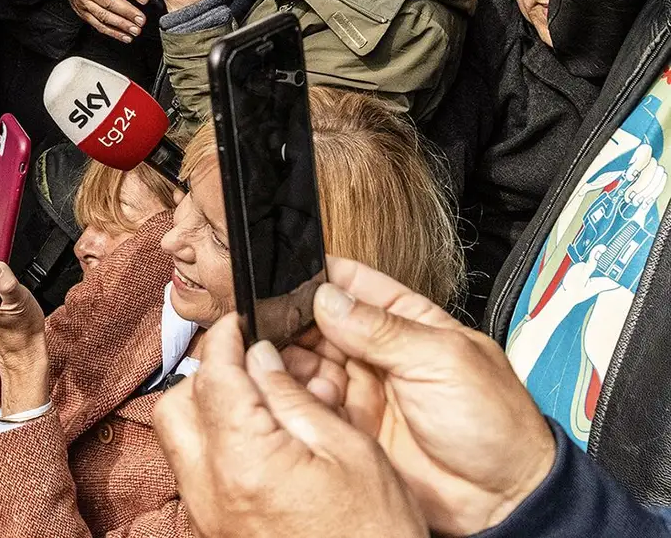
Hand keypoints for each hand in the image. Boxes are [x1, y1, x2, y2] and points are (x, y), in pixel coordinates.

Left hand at [156, 313, 428, 537]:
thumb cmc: (376, 534)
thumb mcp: (351, 453)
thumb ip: (296, 399)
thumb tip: (262, 358)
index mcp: (244, 461)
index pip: (212, 376)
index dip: (224, 339)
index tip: (239, 323)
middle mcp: (210, 488)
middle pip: (177, 405)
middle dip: (206, 375)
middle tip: (247, 364)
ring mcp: (206, 514)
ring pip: (178, 439)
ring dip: (206, 410)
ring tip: (258, 404)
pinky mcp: (213, 530)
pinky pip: (194, 472)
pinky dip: (213, 446)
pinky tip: (257, 442)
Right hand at [278, 259, 555, 534]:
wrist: (501, 499)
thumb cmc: (494, 425)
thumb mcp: (442, 361)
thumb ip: (382, 330)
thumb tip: (327, 297)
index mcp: (406, 321)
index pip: (352, 283)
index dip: (317, 276)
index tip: (282, 275)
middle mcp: (378, 352)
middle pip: (318, 321)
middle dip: (293, 321)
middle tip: (273, 327)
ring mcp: (362, 389)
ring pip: (307, 361)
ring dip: (293, 361)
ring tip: (292, 367)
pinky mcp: (350, 425)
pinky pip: (310, 403)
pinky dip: (299, 397)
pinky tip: (308, 397)